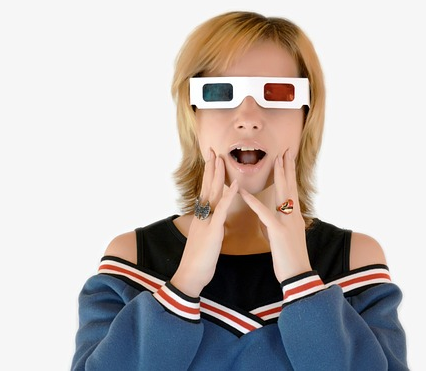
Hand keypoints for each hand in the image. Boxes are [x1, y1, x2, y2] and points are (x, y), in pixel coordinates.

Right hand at [170, 150, 238, 297]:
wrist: (190, 275)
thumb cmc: (199, 261)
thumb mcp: (205, 239)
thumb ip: (210, 227)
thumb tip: (215, 221)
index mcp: (202, 217)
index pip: (206, 191)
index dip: (210, 175)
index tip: (213, 160)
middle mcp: (202, 215)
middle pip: (207, 186)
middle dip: (210, 167)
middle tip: (213, 150)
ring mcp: (206, 221)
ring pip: (212, 193)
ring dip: (217, 175)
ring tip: (221, 159)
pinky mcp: (212, 230)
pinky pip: (221, 210)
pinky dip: (229, 196)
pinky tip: (235, 185)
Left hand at [239, 150, 311, 282]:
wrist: (297, 274)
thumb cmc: (288, 258)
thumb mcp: (279, 238)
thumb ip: (272, 225)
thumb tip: (264, 217)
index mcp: (293, 217)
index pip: (291, 190)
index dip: (289, 173)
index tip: (287, 158)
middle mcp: (292, 216)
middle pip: (289, 186)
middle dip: (287, 167)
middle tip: (286, 151)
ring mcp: (287, 222)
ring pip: (282, 194)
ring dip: (278, 176)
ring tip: (276, 160)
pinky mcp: (278, 232)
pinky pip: (264, 214)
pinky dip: (253, 202)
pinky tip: (244, 192)